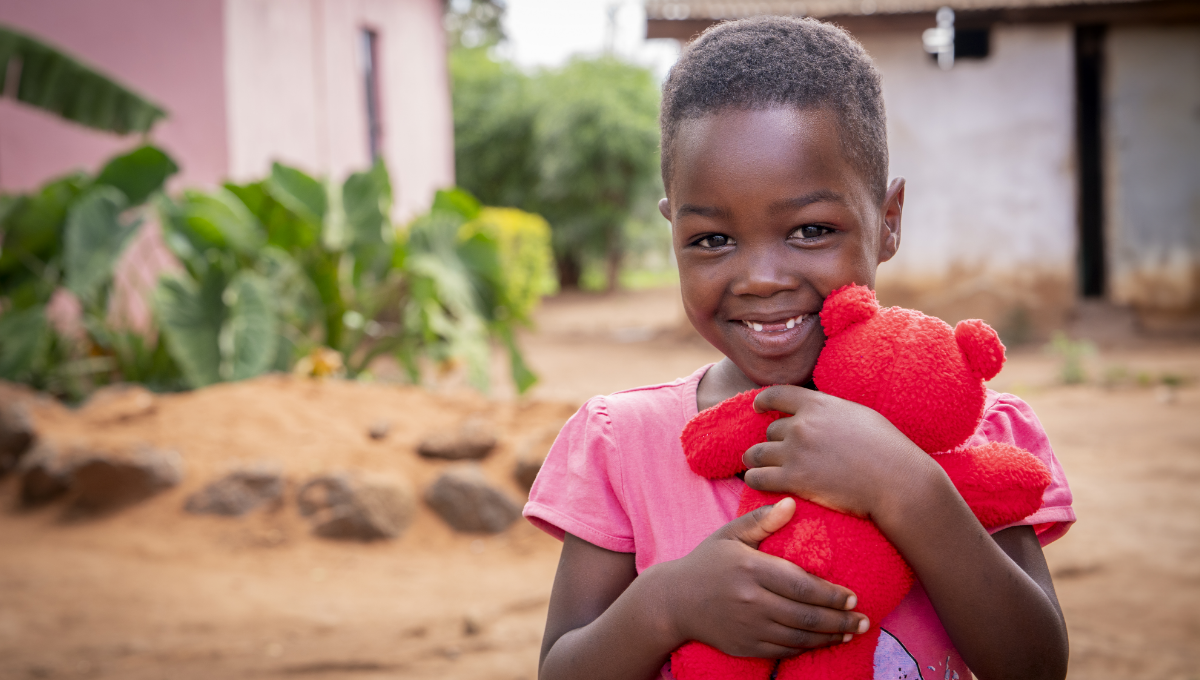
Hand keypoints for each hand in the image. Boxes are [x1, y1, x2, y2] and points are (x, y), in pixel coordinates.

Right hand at [662, 499, 868, 657]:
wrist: (674, 602)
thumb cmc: (707, 563)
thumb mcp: (729, 534)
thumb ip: (762, 520)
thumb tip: (791, 503)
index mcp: (750, 569)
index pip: (801, 584)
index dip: (831, 594)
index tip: (853, 595)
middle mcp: (751, 600)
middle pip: (806, 615)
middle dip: (840, 619)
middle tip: (864, 619)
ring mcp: (749, 627)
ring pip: (799, 637)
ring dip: (830, 636)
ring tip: (851, 631)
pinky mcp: (746, 646)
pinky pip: (785, 650)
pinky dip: (808, 647)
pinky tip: (823, 641)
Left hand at [743, 385, 935, 519]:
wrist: (897, 481)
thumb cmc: (888, 449)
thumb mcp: (859, 415)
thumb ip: (832, 412)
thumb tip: (822, 413)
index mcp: (818, 405)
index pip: (777, 394)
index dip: (763, 401)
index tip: (758, 408)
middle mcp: (802, 425)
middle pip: (770, 430)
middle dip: (773, 441)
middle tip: (775, 452)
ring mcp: (795, 452)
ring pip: (757, 452)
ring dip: (755, 459)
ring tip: (754, 465)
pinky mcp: (794, 479)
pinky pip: (758, 477)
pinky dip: (754, 479)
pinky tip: (757, 481)